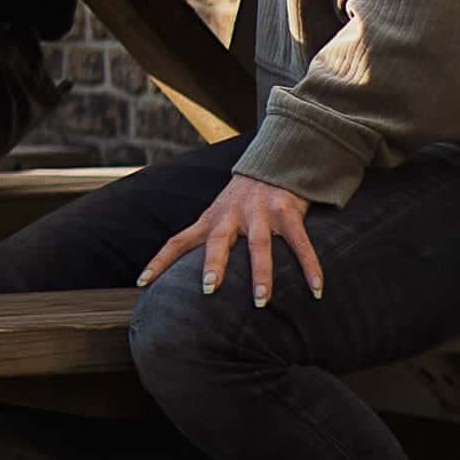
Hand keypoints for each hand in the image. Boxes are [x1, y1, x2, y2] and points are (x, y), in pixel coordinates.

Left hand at [143, 175, 329, 307]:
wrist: (276, 159)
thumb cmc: (244, 199)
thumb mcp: (220, 213)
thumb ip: (208, 239)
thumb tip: (190, 278)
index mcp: (211, 218)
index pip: (179, 240)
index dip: (160, 261)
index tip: (141, 283)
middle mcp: (232, 215)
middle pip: (218, 241)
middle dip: (212, 265)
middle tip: (208, 289)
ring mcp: (261, 213)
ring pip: (259, 245)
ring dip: (260, 274)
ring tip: (260, 301)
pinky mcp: (288, 212)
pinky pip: (300, 243)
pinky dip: (310, 266)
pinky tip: (317, 289)